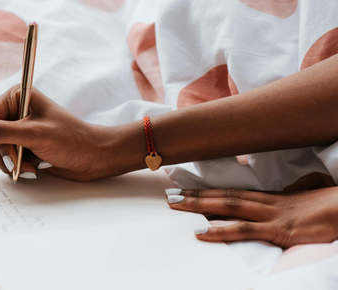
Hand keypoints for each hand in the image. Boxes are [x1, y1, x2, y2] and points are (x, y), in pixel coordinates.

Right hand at [0, 84, 145, 181]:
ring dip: (10, 162)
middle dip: (2, 155)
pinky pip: (6, 156)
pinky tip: (32, 168)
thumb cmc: (71, 141)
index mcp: (16, 96)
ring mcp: (19, 127)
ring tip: (30, 166)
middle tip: (20, 165)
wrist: (96, 157)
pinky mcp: (24, 143)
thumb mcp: (32, 135)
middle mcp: (15, 109)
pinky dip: (16, 166)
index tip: (8, 156)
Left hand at [165, 187, 337, 247]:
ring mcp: (273, 216)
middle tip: (169, 195)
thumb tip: (294, 190)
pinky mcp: (280, 230)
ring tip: (175, 205)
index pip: (235, 193)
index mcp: (275, 199)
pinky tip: (200, 232)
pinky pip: (244, 230)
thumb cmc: (337, 205)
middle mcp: (268, 203)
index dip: (210, 192)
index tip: (188, 191)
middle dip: (195, 196)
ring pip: (228, 206)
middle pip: (225, 196)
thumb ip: (297, 194)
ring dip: (199, 205)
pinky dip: (219, 231)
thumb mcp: (312, 199)